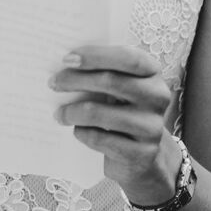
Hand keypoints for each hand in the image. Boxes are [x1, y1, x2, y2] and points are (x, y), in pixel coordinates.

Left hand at [49, 44, 179, 202]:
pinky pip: (101, 139)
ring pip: (102, 113)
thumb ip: (100, 72)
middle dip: (76, 80)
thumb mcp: (118, 87)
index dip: (97, 56)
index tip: (67, 59)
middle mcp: (158, 96)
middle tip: (53, 83)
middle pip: (112, 82)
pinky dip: (83, 133)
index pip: (129, 58)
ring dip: (73, 112)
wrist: (141, 154)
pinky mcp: (142, 153)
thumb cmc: (121, 109)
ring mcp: (152, 126)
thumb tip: (65, 64)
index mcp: (152, 73)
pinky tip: (77, 130)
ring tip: (59, 114)